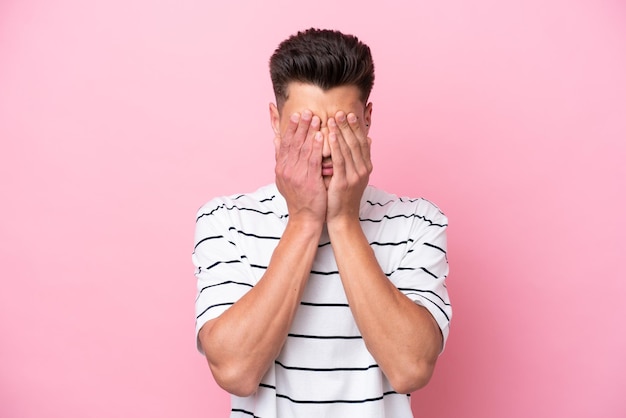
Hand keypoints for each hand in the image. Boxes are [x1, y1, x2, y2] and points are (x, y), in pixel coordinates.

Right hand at [274, 109, 326, 224]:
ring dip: (309, 132)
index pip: (285, 143)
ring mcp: (297, 175)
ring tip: (315, 118)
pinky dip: (316, 146)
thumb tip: (276, 139)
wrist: (305, 218)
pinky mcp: (309, 180)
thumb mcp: (284, 177)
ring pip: (303, 149)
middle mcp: (287, 170)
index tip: (296, 115)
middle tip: (306, 111)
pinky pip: (313, 160)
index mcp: (281, 168)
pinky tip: (321, 135)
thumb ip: (281, 158)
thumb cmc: (299, 197)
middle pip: (293, 143)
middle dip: (300, 126)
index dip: (291, 128)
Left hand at [326, 110, 372, 223]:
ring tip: (333, 118)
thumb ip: (360, 158)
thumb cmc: (344, 197)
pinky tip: (329, 135)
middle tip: (340, 111)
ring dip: (340, 132)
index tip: (350, 114)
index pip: (362, 142)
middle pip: (356, 142)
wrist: (342, 218)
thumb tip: (369, 139)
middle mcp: (363, 170)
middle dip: (348, 126)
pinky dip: (335, 146)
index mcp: (366, 167)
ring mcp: (354, 176)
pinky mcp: (344, 182)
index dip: (357, 127)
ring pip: (348, 149)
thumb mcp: (356, 176)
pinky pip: (339, 160)